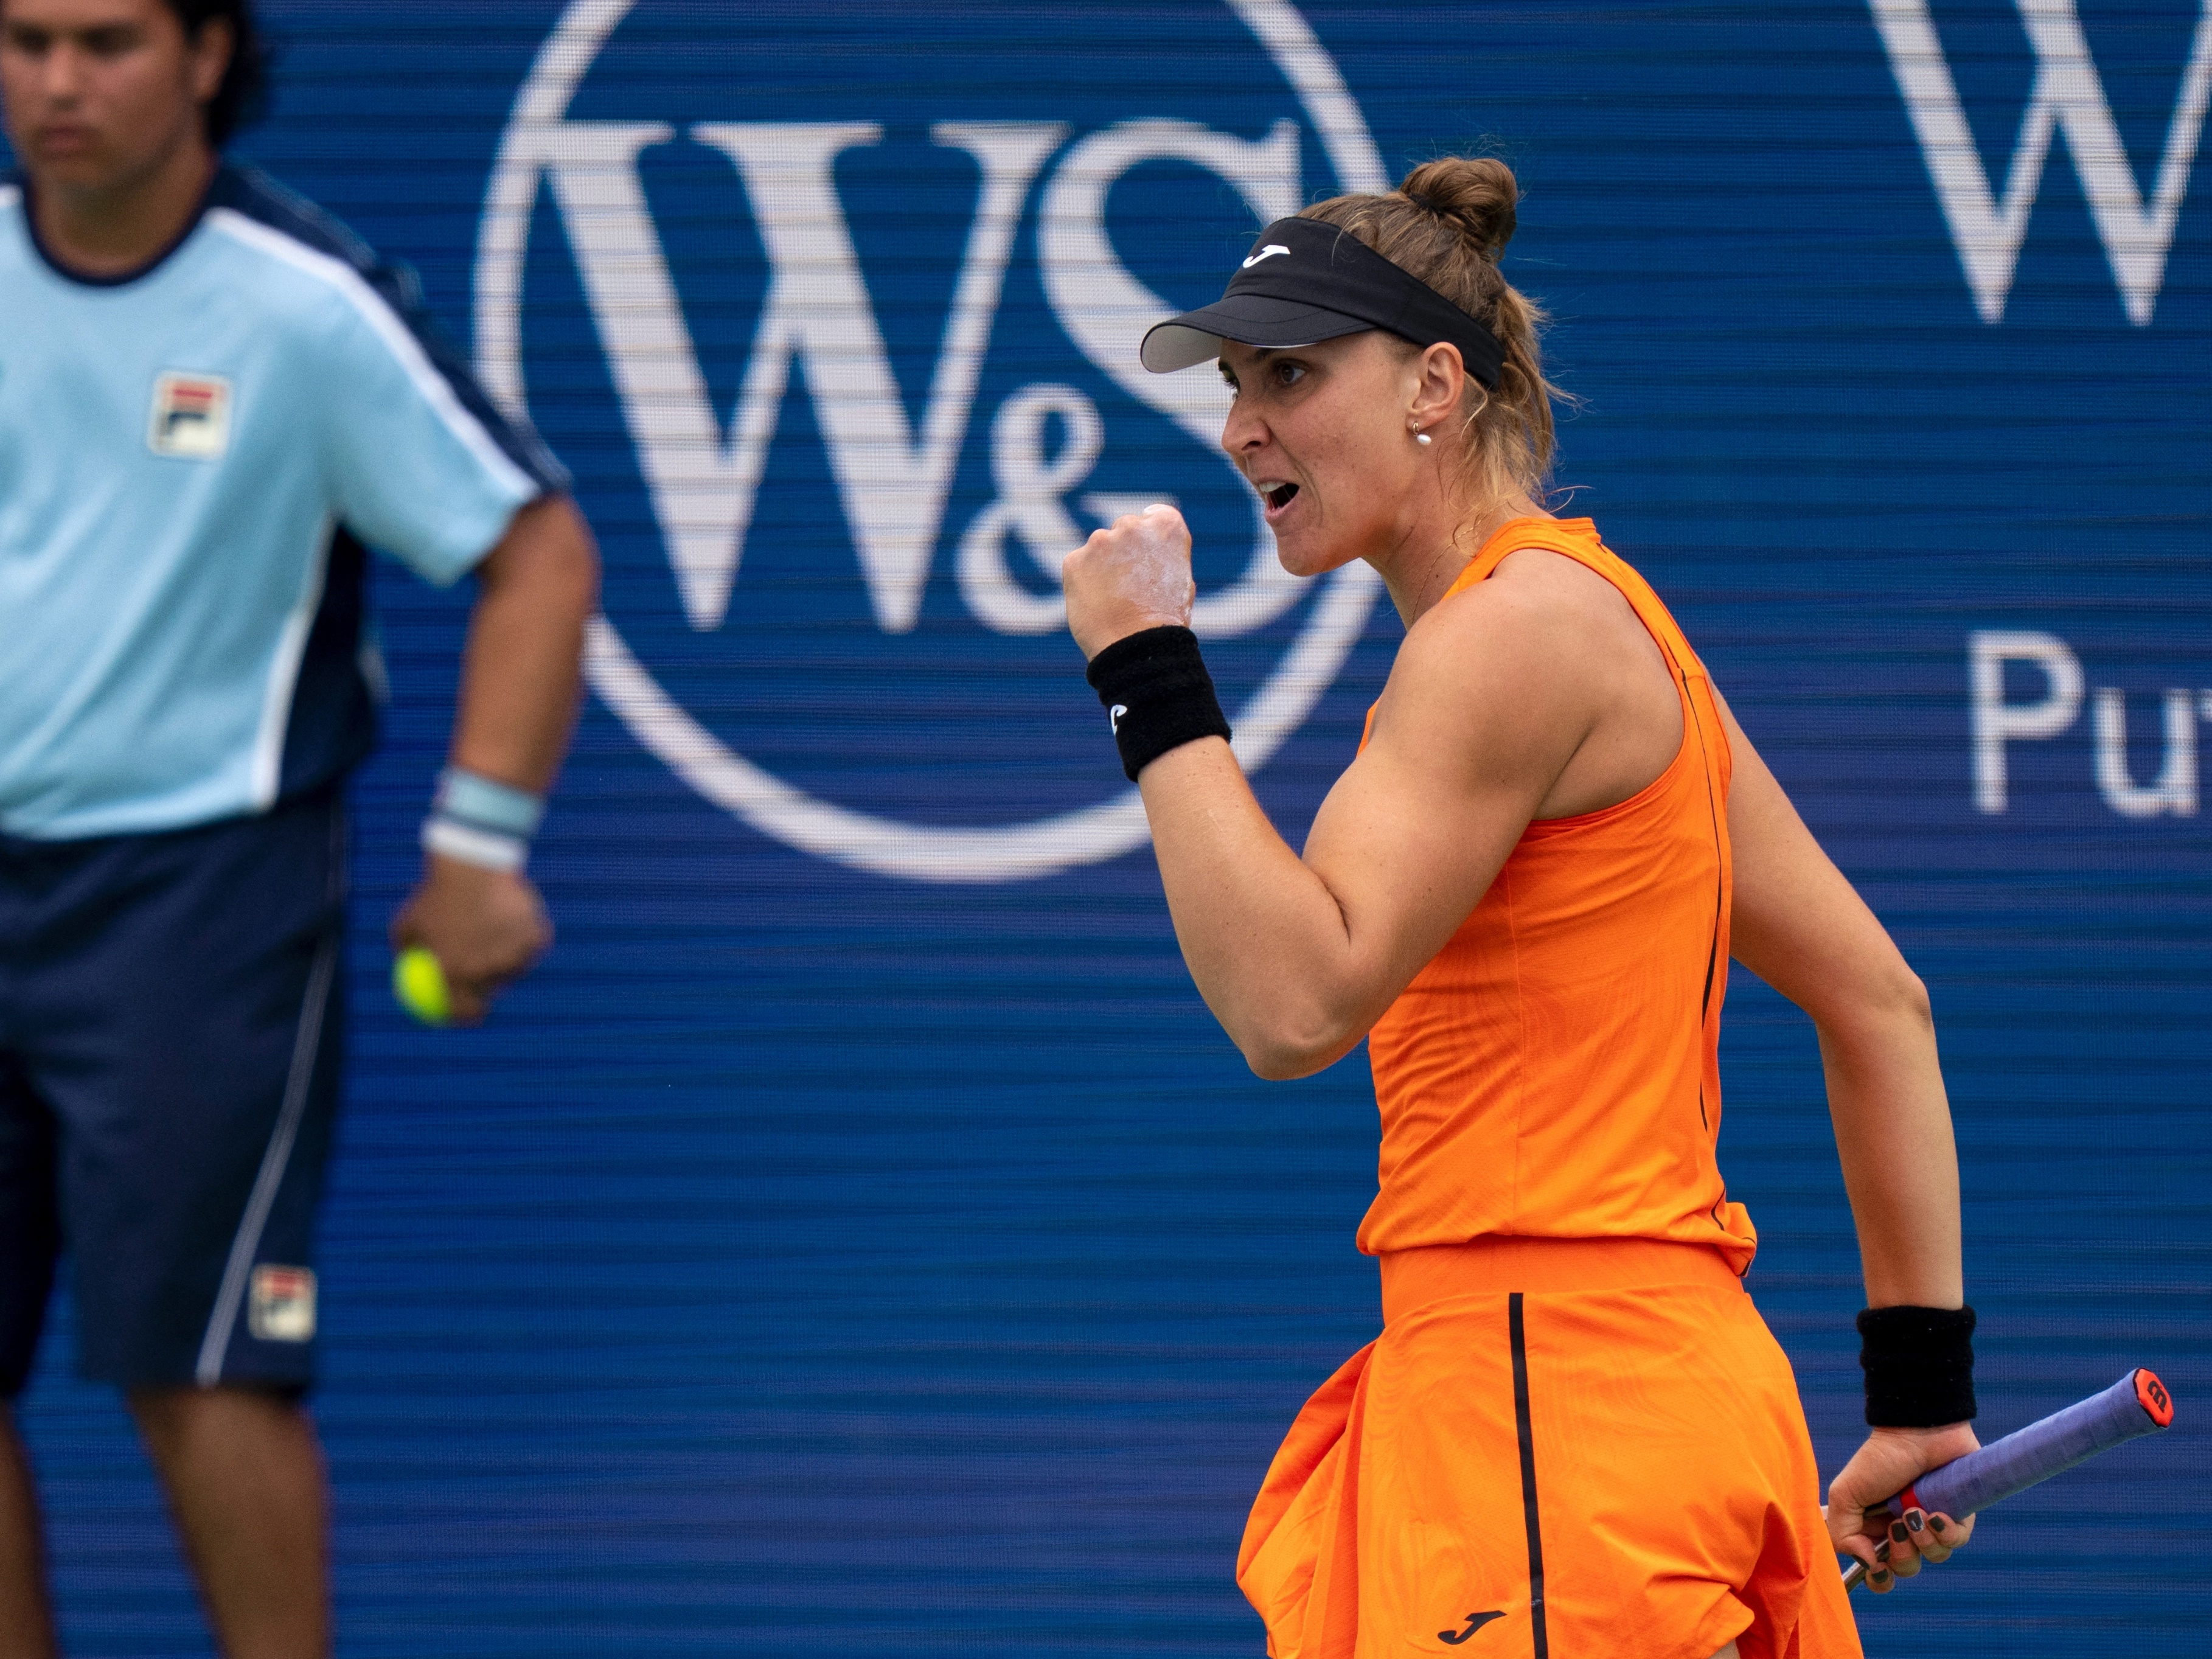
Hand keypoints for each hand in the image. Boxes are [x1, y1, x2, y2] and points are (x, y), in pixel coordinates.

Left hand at [388, 854, 552, 1025]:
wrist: (471, 864)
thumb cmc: (434, 891)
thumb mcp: (407, 921)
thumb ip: (406, 949)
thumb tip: (403, 967)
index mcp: (455, 973)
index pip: (466, 1011)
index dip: (467, 1016)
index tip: (467, 1013)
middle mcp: (487, 970)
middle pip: (494, 990)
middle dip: (490, 984)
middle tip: (485, 970)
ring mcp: (514, 955)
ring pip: (516, 965)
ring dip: (508, 956)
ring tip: (497, 930)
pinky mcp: (536, 938)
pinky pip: (532, 944)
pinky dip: (526, 936)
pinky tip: (515, 921)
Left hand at [1062, 504, 1195, 659]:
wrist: (1136, 647)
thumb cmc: (1164, 622)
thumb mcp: (1181, 582)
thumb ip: (1165, 556)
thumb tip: (1148, 552)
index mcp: (1167, 527)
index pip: (1154, 516)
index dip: (1150, 536)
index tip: (1146, 555)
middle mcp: (1132, 526)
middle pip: (1124, 529)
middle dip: (1124, 551)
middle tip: (1130, 587)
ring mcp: (1101, 540)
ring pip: (1099, 548)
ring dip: (1103, 566)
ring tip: (1114, 601)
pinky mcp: (1074, 559)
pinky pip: (1078, 565)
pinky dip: (1083, 581)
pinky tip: (1097, 604)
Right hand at [1823, 1423, 1979, 1592]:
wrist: (1916, 1430)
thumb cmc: (1879, 1458)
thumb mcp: (1846, 1493)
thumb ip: (1842, 1532)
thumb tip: (1866, 1564)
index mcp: (1876, 1526)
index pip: (1878, 1568)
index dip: (1880, 1579)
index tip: (1879, 1570)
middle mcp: (1904, 1528)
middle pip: (1907, 1568)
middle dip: (1902, 1557)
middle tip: (1897, 1530)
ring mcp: (1932, 1522)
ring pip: (1935, 1557)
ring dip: (1924, 1541)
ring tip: (1916, 1512)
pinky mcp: (1958, 1515)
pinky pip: (1958, 1541)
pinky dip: (1946, 1531)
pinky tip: (1937, 1513)